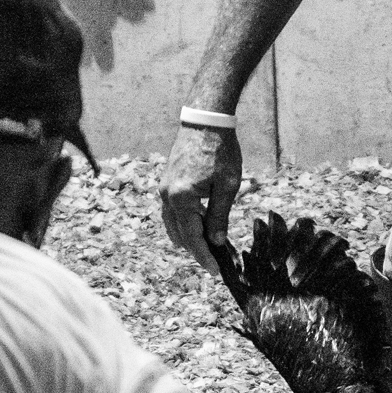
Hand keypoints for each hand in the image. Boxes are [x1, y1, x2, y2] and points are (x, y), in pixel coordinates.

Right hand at [158, 123, 241, 271]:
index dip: (204, 256)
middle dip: (196, 250)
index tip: (215, 271)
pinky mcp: (166, 183)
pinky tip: (198, 226)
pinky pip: (171, 212)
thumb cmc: (220, 150)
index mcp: (182, 198)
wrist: (205, 121)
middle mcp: (167, 196)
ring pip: (172, 225)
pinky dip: (183, 223)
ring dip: (188, 237)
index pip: (193, 237)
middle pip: (180, 234)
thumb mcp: (227, 186)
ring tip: (208, 246)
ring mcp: (164, 189)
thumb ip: (219, 215)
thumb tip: (216, 241)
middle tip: (215, 262)